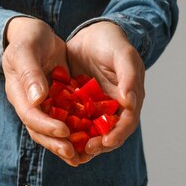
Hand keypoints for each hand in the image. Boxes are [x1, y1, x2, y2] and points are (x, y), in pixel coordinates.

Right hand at [2, 17, 85, 165]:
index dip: (47, 126)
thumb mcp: (26, 50)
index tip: (64, 130)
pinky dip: (77, 132)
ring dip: (67, 144)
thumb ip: (30, 73)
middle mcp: (30, 104)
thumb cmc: (28, 38)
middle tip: (74, 153)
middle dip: (57, 143)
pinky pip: (66, 121)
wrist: (35, 34)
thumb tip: (38, 99)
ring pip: (53, 131)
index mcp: (18, 94)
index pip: (30, 116)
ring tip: (82, 156)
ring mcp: (43, 106)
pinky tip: (91, 140)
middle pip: (40, 131)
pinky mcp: (57, 104)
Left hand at [67, 21, 144, 155]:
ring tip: (70, 151)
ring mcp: (95, 109)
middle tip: (84, 150)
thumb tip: (129, 101)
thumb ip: (129, 75)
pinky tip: (56, 136)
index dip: (117, 134)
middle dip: (97, 145)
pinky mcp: (78, 106)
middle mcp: (113, 109)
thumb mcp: (123, 54)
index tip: (105, 141)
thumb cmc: (113, 42)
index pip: (127, 123)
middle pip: (108, 135)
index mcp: (129, 100)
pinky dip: (67, 131)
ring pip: (89, 133)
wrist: (92, 33)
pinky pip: (73, 122)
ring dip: (81, 144)